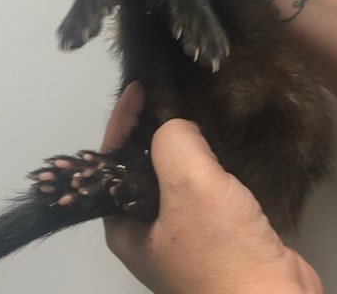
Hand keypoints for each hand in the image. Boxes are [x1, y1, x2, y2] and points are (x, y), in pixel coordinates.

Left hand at [101, 82, 322, 293]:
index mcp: (124, 227)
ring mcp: (186, 233)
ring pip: (179, 175)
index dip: (125, 119)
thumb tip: (178, 126)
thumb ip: (173, 142)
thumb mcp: (189, 185)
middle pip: (144, 165)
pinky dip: (214, 162)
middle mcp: (149, 230)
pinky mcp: (220, 234)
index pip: (111, 160)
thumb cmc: (222, 252)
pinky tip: (224, 141)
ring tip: (198, 107)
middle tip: (172, 91)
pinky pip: (209, 187)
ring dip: (189, 144)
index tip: (141, 86)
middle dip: (157, 128)